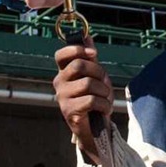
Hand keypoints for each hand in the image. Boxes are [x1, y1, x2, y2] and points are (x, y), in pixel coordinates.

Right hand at [53, 39, 113, 164]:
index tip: (94, 54)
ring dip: (104, 91)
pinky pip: (91, 100)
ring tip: (106, 99)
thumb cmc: (94, 100)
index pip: (61, 55)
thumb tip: (87, 37)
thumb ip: (90, 58)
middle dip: (99, 72)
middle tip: (105, 83)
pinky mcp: (69, 112)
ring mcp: (62, 98)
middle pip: (79, 65)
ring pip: (88, 83)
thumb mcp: (94, 77)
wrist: (95, 130)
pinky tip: (104, 110)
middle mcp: (59, 83)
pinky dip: (104, 104)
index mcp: (64, 72)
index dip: (77, 49)